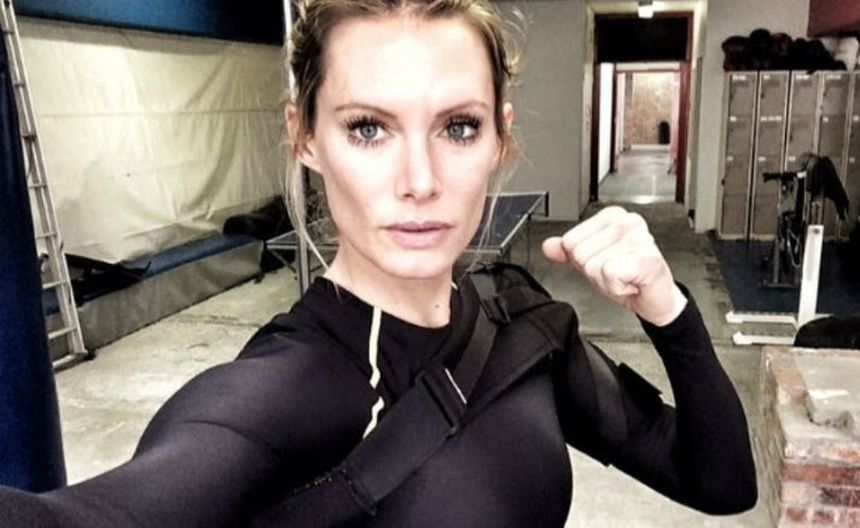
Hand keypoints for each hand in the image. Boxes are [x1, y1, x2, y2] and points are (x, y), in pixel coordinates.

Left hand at [541, 206, 686, 326]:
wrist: (656, 298)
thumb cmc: (628, 277)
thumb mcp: (591, 261)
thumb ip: (568, 251)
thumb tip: (548, 246)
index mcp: (612, 216)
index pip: (570, 241)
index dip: (582, 260)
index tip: (604, 262)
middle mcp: (627, 221)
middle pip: (580, 254)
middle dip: (593, 272)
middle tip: (616, 272)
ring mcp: (639, 238)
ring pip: (593, 266)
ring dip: (606, 281)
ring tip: (624, 277)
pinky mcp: (647, 258)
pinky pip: (609, 274)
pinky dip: (617, 288)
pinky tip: (631, 282)